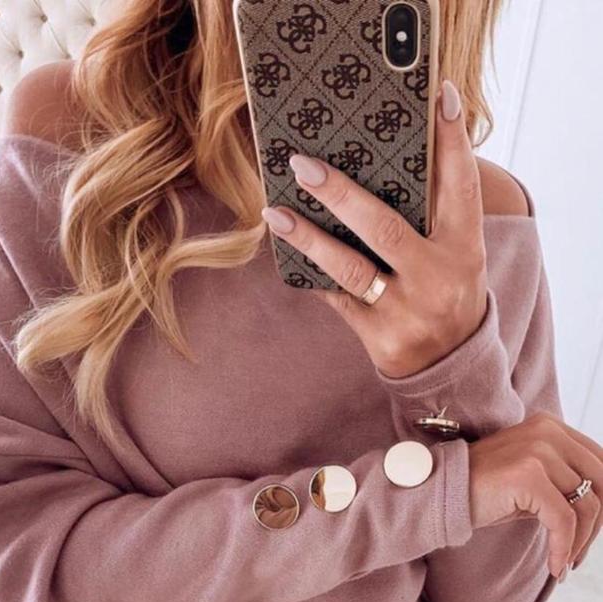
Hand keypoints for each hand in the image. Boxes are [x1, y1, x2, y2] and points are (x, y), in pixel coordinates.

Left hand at [261, 79, 487, 378]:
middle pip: (385, 228)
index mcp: (464, 249)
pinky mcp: (379, 336)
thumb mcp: (457, 254)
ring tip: (276, 212)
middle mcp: (438, 279)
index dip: (452, 142)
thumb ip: (433, 216)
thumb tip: (379, 163)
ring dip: (309, 238)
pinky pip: (338, 298)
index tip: (441, 96)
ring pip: (351, 268)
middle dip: (341, 194)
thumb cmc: (447, 291)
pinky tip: (287, 247)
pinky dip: (313, 272)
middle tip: (303, 165)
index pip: (461, 187)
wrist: (452, 365)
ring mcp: (407, 312)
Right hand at [468, 413, 602, 577]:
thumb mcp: (531, 481)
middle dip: (597, 526)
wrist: (438, 495)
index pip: (602, 463)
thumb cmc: (482, 493)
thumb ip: (563, 483)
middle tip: (579, 554)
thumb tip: (600, 509)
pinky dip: (564, 549)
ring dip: (580, 543)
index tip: (592, 533)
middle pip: (602, 483)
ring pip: (587, 505)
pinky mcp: (528, 475)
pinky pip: (564, 520)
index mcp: (552, 428)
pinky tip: (555, 567)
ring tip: (565, 564)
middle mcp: (548, 432)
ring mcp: (539, 451)